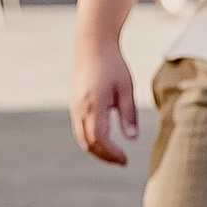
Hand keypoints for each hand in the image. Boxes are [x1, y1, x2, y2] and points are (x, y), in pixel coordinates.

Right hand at [73, 36, 137, 165]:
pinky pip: (79, 129)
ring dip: (96, 150)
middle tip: (122, 161)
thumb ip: (128, 114)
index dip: (112, 153)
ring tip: (114, 155)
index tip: (126, 160)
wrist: (91, 45)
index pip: (100, 139)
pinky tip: (105, 141)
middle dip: (104, 156)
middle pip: (88, 143)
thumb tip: (132, 138)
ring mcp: (74, 107)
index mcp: (94, 105)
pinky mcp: (74, 104)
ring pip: (81, 138)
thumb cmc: (113, 65)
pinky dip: (90, 140)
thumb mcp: (126, 88)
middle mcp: (80, 109)